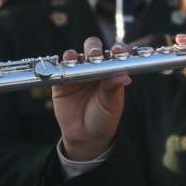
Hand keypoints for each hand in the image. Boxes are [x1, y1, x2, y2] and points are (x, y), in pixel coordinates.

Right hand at [52, 37, 130, 160]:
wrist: (85, 136)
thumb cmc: (104, 118)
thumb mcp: (111, 104)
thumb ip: (113, 88)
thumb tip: (126, 76)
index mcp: (111, 71)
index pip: (114, 55)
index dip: (116, 50)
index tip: (118, 51)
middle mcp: (94, 68)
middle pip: (93, 50)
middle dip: (93, 49)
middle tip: (94, 55)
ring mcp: (78, 72)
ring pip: (75, 56)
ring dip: (75, 55)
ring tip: (76, 60)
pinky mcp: (62, 80)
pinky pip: (60, 68)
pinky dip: (60, 65)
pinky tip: (64, 65)